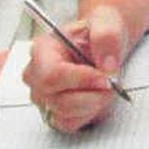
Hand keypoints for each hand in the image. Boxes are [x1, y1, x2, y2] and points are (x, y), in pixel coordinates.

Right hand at [21, 6, 128, 132]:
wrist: (100, 45)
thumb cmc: (96, 34)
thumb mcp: (106, 24)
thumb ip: (107, 38)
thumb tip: (107, 66)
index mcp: (42, 50)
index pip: (52, 75)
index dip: (82, 80)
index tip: (106, 78)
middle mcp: (36, 75)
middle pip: (58, 99)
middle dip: (92, 95)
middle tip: (112, 84)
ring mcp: (42, 97)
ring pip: (65, 114)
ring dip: (93, 104)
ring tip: (105, 87)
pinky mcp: (53, 113)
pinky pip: (70, 123)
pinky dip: (89, 114)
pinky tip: (96, 97)